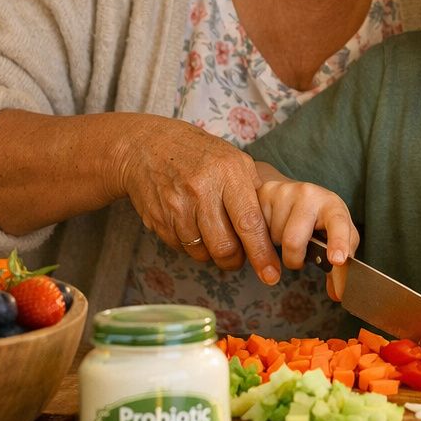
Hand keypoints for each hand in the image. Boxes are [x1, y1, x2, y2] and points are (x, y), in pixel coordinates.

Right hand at [115, 117, 278, 281]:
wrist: (147, 146)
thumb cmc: (200, 154)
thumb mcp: (233, 160)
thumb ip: (254, 192)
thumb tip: (273, 229)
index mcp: (228, 173)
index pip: (249, 222)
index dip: (261, 253)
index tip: (271, 274)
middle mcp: (201, 190)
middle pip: (224, 247)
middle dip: (236, 260)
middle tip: (239, 256)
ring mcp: (176, 206)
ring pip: (202, 253)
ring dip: (213, 253)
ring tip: (214, 234)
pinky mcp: (158, 220)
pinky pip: (182, 248)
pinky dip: (192, 245)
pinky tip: (193, 225)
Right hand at [256, 178, 358, 273]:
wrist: (295, 194)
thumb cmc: (319, 221)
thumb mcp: (333, 239)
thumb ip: (336, 268)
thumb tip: (337, 293)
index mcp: (333, 206)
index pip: (338, 224)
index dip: (338, 242)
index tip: (337, 260)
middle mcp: (310, 194)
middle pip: (292, 241)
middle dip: (293, 259)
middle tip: (298, 257)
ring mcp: (284, 192)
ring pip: (272, 238)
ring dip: (277, 246)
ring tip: (286, 234)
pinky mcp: (262, 193)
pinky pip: (256, 229)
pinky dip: (263, 237)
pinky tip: (272, 227)